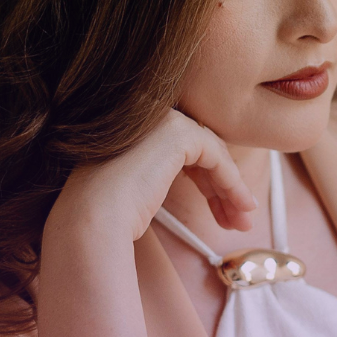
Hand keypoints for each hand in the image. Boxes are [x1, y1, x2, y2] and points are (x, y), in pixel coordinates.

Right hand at [48, 107, 256, 244]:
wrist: (93, 218)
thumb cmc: (107, 214)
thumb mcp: (137, 188)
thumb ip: (159, 176)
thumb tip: (199, 186)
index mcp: (133, 124)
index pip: (182, 150)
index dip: (206, 183)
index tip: (221, 214)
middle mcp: (147, 113)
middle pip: (200, 152)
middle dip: (222, 189)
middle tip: (237, 221)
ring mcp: (161, 118)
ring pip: (211, 154)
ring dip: (232, 190)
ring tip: (243, 223)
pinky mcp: (176, 131)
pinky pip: (216, 156)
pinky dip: (232, 182)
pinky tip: (240, 207)